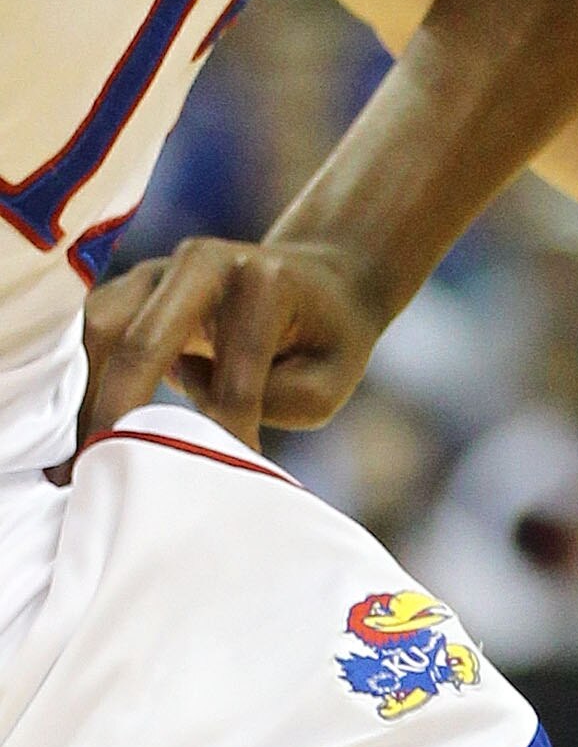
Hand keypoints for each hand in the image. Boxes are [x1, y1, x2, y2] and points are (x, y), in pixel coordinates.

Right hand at [73, 236, 384, 459]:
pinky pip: (93, 332)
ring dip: (84, 394)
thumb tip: (202, 421)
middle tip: (101, 469)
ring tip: (79, 457)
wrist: (322, 280)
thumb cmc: (328, 340)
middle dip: (116, 410)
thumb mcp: (329, 381)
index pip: (235, 372)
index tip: (220, 483)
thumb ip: (275, 402)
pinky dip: (82, 379)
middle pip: (140, 341)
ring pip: (101, 330)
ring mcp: (160, 270)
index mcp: (264, 282)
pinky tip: (81, 429)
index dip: (227, 431)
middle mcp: (202, 263)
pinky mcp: (134, 289)